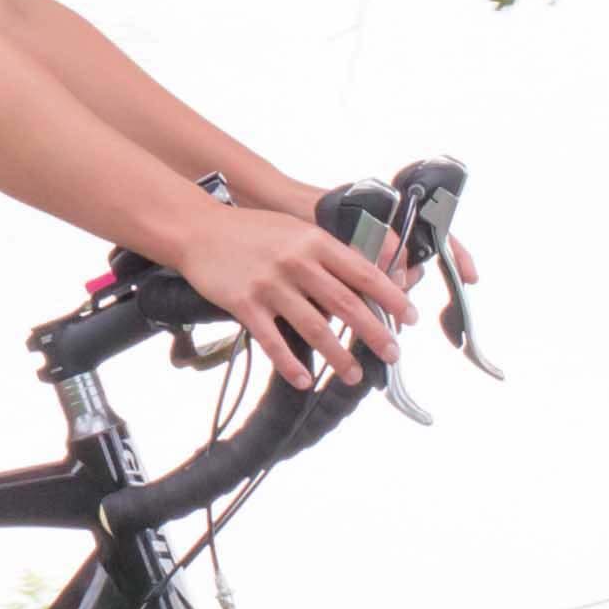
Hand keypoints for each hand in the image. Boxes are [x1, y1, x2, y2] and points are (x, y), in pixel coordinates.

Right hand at [174, 204, 413, 391]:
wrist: (199, 229)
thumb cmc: (250, 231)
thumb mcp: (295, 231)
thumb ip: (326, 254)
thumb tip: (362, 283)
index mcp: (315, 241)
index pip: (364, 272)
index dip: (391, 297)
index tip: (409, 317)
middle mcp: (296, 262)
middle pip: (346, 303)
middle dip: (375, 332)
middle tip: (392, 353)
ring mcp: (270, 284)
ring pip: (314, 327)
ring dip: (338, 355)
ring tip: (354, 374)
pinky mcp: (244, 303)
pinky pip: (273, 341)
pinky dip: (290, 364)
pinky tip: (304, 379)